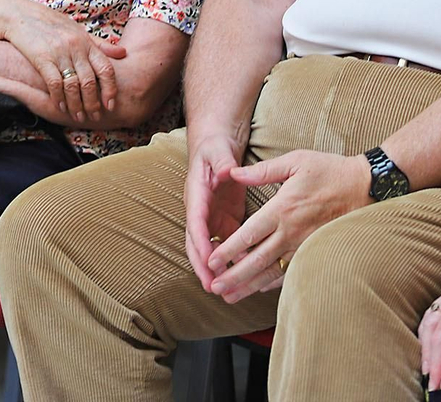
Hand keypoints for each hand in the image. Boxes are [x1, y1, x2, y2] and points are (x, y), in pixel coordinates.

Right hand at [0, 0, 125, 122]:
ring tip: (78, 116)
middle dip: (93, 103)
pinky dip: (59, 98)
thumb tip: (123, 53)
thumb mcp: (77, 30)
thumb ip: (99, 44)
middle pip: (90, 81)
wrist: (19, 15)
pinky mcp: (41, 58)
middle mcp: (75, 47)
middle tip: (94, 116)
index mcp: (86, 42)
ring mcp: (58, 52)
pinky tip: (60, 107)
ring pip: (73, 85)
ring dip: (76, 105)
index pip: (106, 68)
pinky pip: (54, 83)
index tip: (111, 104)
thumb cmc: (50, 23)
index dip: (110, 89)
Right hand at [185, 131, 247, 291]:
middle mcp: (200, 211)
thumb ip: (223, 161)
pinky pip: (227, 245)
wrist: (217, 149)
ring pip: (210, 249)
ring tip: (226, 290)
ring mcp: (211, 219)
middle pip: (196, 243)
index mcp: (196, 194)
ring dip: (216, 270)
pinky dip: (233, 260)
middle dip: (202, 266)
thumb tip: (228, 170)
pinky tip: (245, 273)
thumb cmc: (216, 148)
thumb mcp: (218, 151)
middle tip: (211, 286)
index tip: (207, 259)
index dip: (200, 241)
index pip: (195, 221)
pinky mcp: (224, 222)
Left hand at [204, 150, 370, 303]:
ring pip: (272, 271)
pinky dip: (274, 284)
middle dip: (234, 276)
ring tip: (230, 296)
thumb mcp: (296, 161)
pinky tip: (259, 289)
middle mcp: (291, 232)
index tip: (211, 261)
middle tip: (214, 287)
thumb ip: (263, 171)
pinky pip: (291, 272)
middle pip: (257, 260)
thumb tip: (234, 173)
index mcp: (282, 209)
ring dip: (250, 286)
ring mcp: (304, 245)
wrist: (367, 187)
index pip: (249, 235)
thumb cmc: (331, 171)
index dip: (228, 250)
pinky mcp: (315, 252)